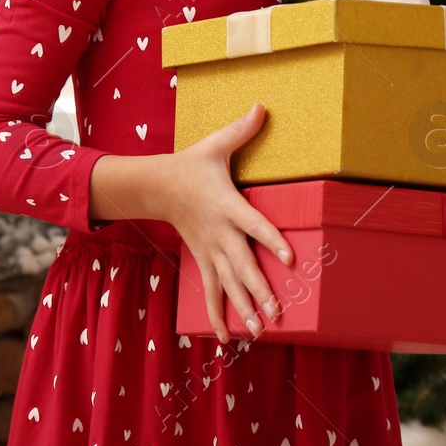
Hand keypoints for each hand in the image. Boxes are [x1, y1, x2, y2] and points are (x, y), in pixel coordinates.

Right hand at [147, 102, 293, 342]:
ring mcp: (210, 250)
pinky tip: (225, 338)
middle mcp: (219, 233)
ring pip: (228, 285)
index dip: (272, 241)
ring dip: (243, 309)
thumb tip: (263, 106)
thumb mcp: (214, 145)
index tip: (290, 259)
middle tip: (278, 313)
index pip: (253, 225)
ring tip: (260, 332)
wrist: (155, 186)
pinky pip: (211, 292)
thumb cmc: (191, 164)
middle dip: (259, 290)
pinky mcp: (203, 260)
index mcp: (227, 205)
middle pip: (242, 265)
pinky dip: (216, 316)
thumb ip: (241, 130)